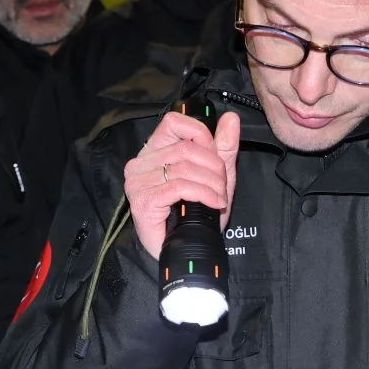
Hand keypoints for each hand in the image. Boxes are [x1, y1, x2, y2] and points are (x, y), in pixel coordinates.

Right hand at [122, 109, 241, 259]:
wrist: (184, 251)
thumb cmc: (195, 216)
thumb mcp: (216, 177)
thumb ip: (223, 148)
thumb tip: (231, 117)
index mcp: (154, 151)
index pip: (174, 122)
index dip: (200, 134)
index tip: (215, 156)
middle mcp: (140, 163)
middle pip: (185, 149)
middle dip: (214, 167)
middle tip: (223, 187)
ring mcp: (138, 182)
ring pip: (183, 168)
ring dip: (211, 184)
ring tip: (219, 198)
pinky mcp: (142, 200)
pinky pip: (179, 187)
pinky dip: (203, 194)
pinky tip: (214, 203)